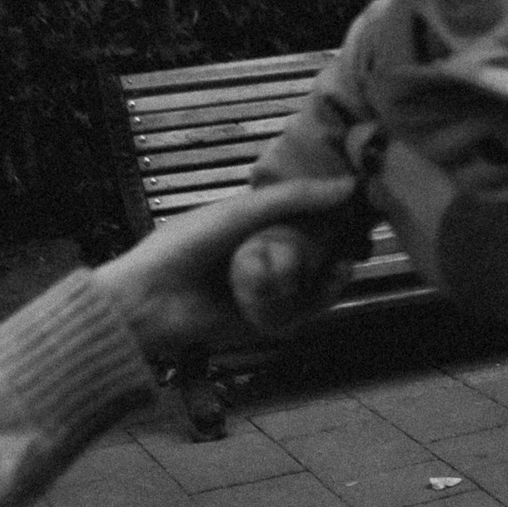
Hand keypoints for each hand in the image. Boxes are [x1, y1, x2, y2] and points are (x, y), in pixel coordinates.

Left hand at [93, 178, 356, 367]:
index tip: (358, 202)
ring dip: (333, 274)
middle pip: (314, 253)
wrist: (147, 302)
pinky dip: (318, 300)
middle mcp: (260, 257)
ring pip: (312, 284)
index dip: (330, 211)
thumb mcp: (241, 212)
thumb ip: (293, 198)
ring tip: (347, 262)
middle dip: (339, 246)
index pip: (302, 216)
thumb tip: (348, 185)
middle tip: (361, 237)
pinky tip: (330, 283)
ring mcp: (263, 290)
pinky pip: (300, 312)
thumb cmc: (184, 247)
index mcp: (250, 225)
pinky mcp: (264, 321)